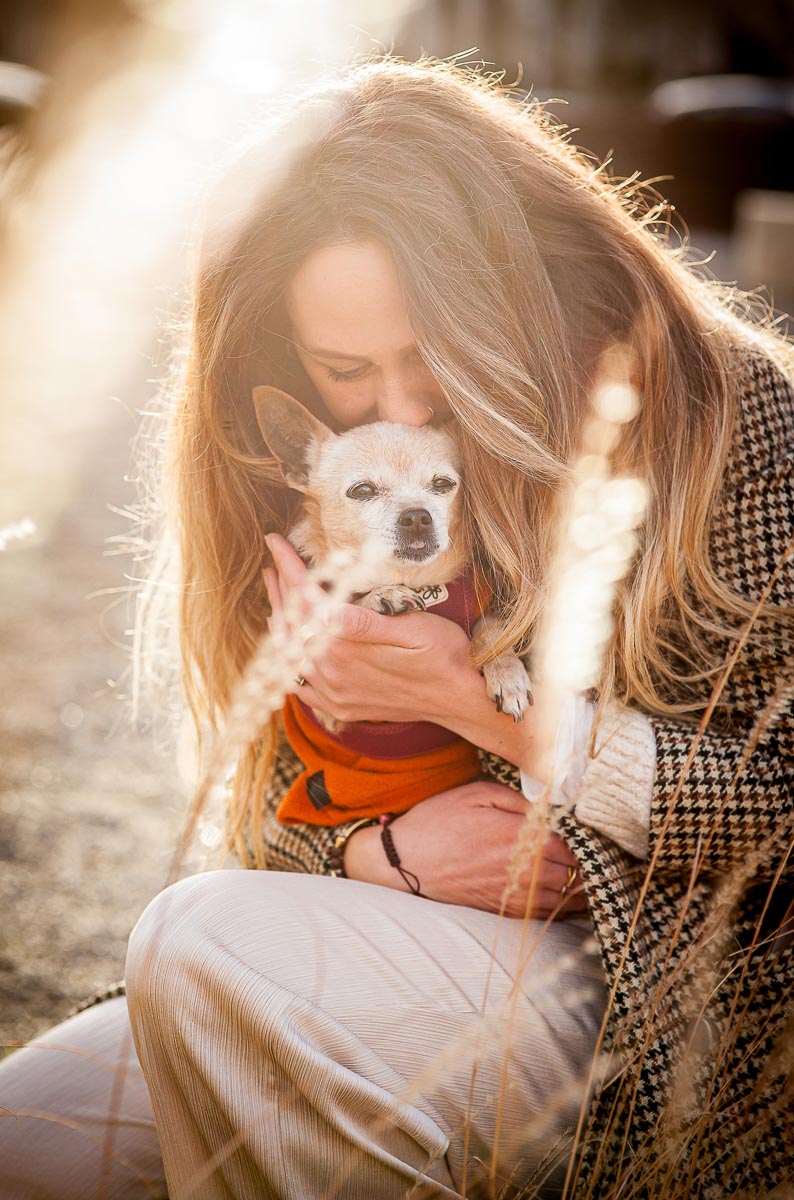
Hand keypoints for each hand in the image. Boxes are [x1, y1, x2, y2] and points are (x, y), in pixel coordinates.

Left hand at [264, 534, 542, 772]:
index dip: (291, 569)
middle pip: (293, 625)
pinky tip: (286, 646)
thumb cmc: (444, 655)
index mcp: (348, 648)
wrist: (462, 698)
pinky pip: (301, 686)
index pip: (307, 600)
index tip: (276, 544)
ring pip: (290, 654)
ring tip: (276, 594)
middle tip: (272, 563)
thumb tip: (326, 611)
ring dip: (280, 621)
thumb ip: (366, 623)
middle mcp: (334, 673)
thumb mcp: (414, 629)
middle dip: (281, 590)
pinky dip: (288, 662)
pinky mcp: (341, 704)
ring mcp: (335, 693)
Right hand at [344, 780, 586, 919]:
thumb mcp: (479, 794)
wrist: (405, 861)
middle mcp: (526, 870)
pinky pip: (545, 913)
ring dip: (585, 891)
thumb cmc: (440, 821)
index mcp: (525, 838)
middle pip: (577, 875)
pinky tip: (572, 898)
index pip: (577, 846)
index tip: (605, 839)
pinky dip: (564, 907)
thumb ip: (521, 801)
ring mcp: (515, 894)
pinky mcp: (503, 908)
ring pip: (566, 899)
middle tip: (611, 862)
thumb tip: (551, 808)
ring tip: (601, 881)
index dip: (593, 843)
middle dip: (594, 869)